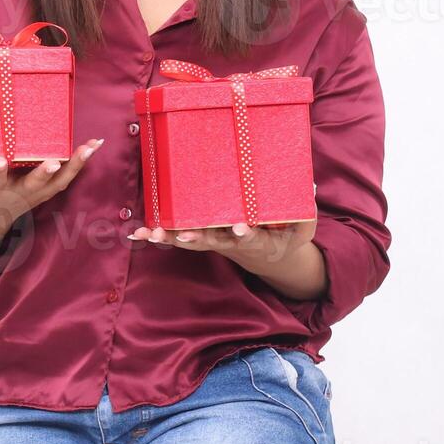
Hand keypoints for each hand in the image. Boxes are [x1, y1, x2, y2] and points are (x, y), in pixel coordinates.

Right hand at [0, 113, 103, 260]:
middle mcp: (17, 193)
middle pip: (33, 185)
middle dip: (42, 174)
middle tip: (53, 163)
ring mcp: (36, 193)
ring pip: (58, 182)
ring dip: (75, 166)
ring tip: (91, 147)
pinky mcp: (48, 190)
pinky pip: (67, 177)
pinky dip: (81, 162)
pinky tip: (94, 145)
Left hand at [127, 218, 317, 268]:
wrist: (272, 256)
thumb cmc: (289, 234)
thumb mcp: (304, 225)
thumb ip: (304, 211)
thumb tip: (306, 187)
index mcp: (260, 239)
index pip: (252, 237)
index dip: (246, 234)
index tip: (241, 228)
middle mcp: (233, 243)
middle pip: (213, 242)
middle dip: (197, 239)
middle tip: (182, 236)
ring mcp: (216, 241)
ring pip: (190, 241)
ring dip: (169, 238)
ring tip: (148, 234)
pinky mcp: (203, 237)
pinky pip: (179, 237)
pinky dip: (159, 235)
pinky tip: (137, 233)